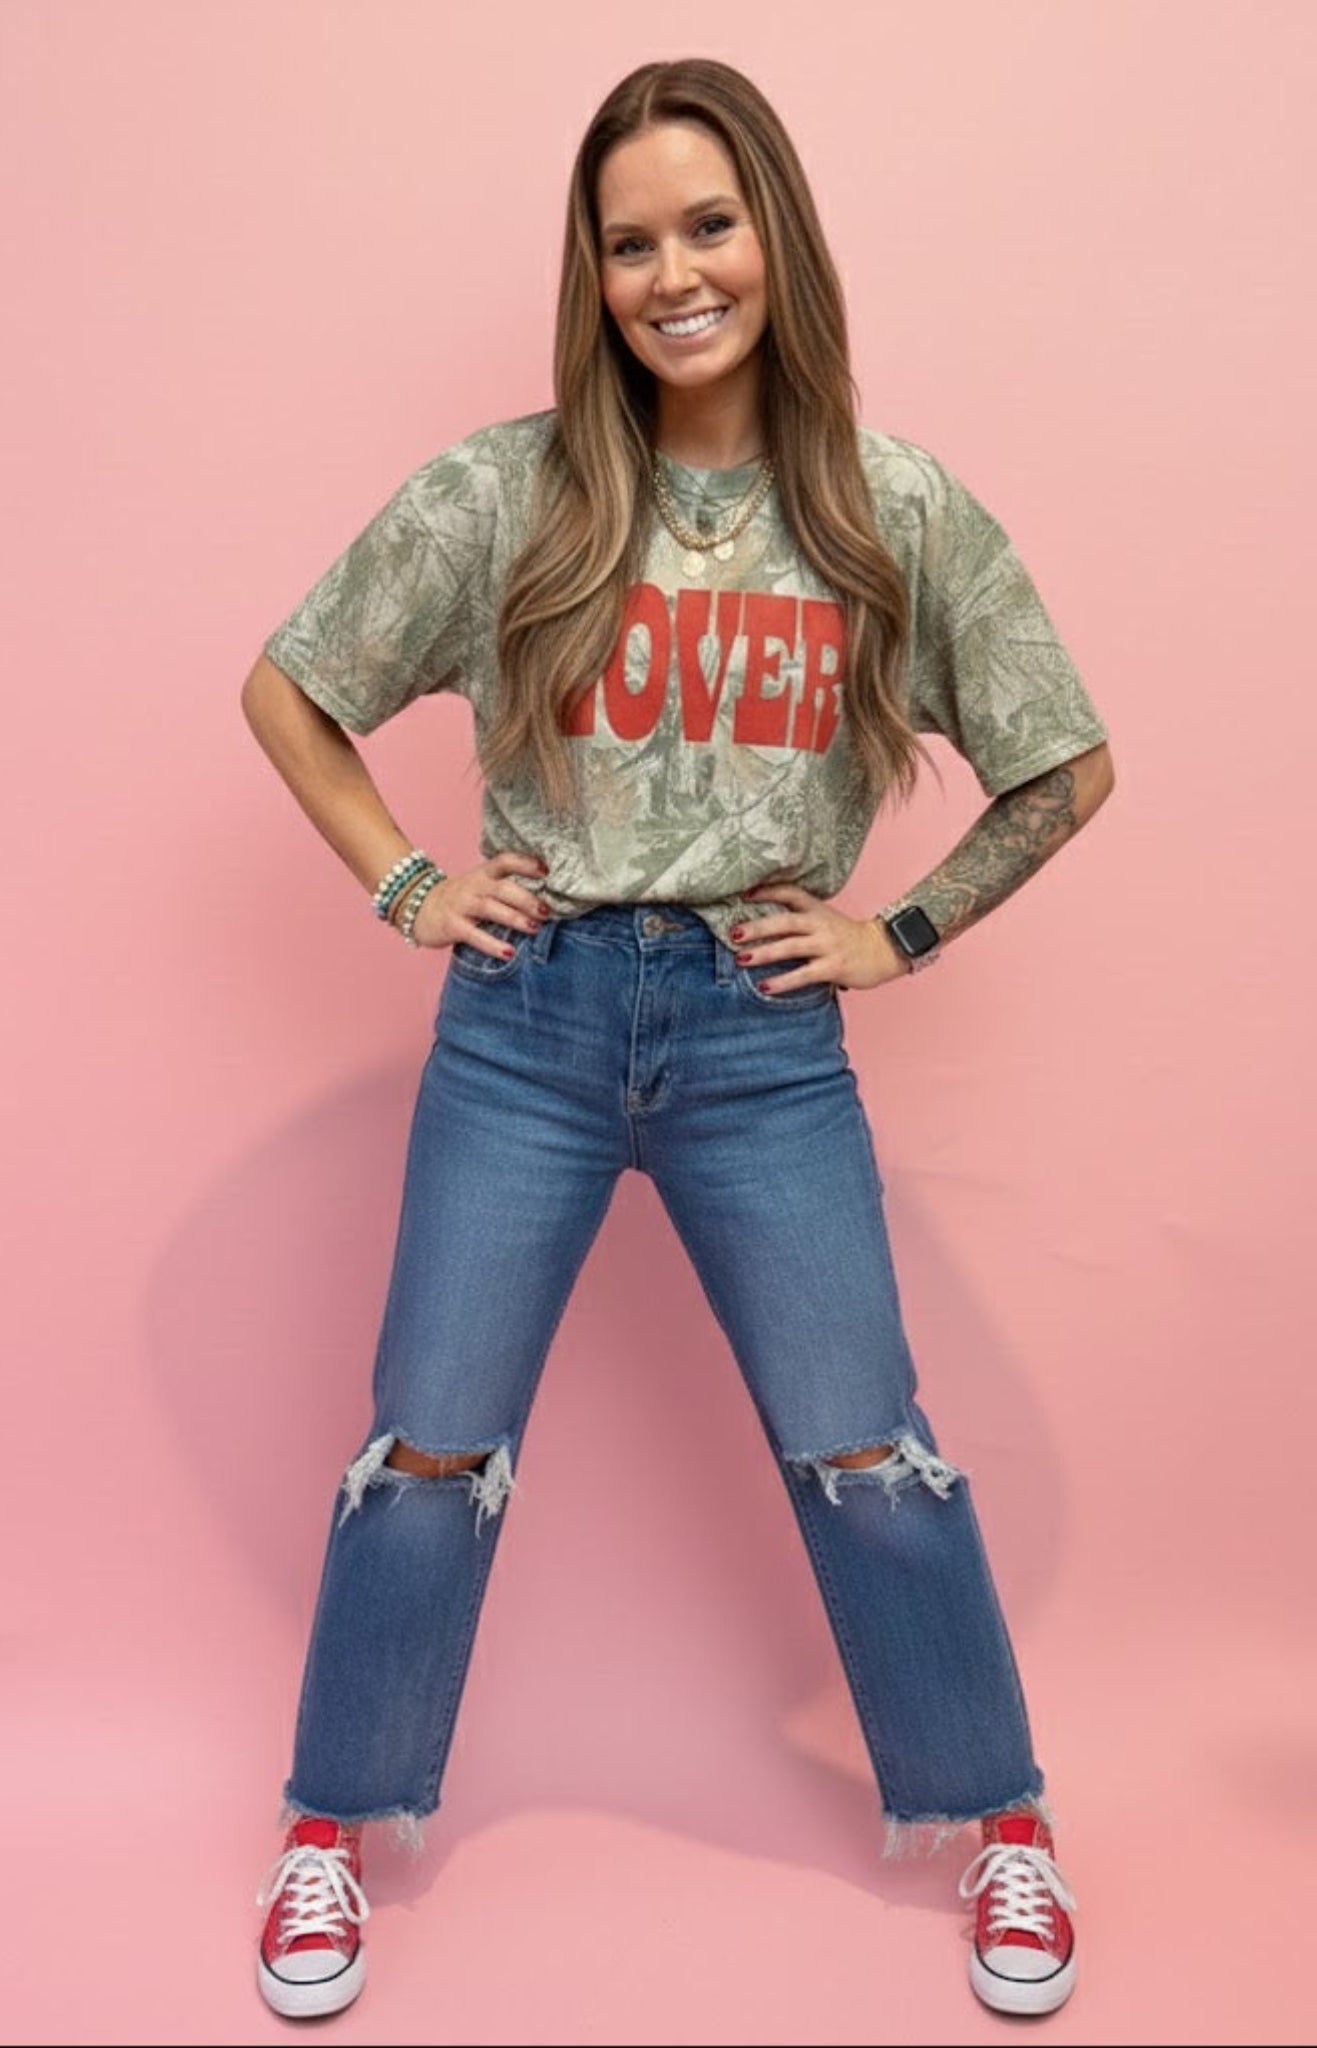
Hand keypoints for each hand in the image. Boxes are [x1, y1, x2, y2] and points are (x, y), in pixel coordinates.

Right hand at [407, 849, 550, 955]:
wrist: (418, 906)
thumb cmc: (461, 899)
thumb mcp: (481, 886)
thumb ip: (506, 889)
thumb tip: (546, 901)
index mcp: (484, 873)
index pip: (506, 861)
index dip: (526, 863)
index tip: (547, 871)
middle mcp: (474, 886)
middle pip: (503, 887)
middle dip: (527, 899)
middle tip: (547, 911)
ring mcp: (462, 905)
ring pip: (491, 908)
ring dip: (515, 918)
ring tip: (535, 928)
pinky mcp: (452, 926)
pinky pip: (475, 935)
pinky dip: (493, 944)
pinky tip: (509, 953)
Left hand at [736, 880, 909, 992]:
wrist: (885, 949)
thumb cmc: (849, 938)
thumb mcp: (826, 919)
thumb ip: (800, 920)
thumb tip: (763, 926)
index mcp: (817, 909)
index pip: (790, 892)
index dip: (767, 892)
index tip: (744, 895)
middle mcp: (820, 924)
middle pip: (784, 921)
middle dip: (758, 926)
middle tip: (734, 932)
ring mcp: (827, 945)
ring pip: (790, 946)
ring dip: (764, 953)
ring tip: (741, 959)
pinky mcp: (833, 966)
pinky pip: (803, 974)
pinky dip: (783, 981)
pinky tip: (765, 987)